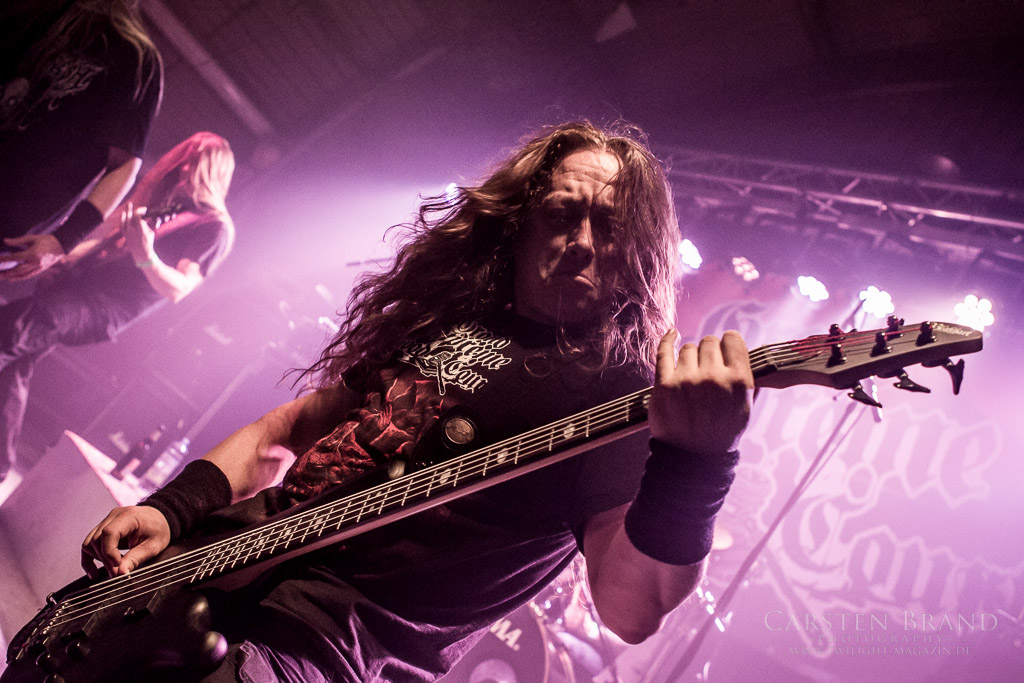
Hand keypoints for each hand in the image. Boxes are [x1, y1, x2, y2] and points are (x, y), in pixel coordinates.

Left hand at [0, 234, 64, 280]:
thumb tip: (5, 241)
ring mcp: (39, 267)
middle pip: (18, 270)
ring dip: (11, 277)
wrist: (61, 245)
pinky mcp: (41, 270)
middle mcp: (36, 262)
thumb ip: (18, 241)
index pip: (16, 257)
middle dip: (6, 272)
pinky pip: (29, 275)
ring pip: (23, 275)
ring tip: (2, 277)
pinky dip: (19, 278)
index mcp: (33, 253)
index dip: (5, 259)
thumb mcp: (32, 238)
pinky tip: (12, 278)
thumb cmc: (46, 240)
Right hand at [81, 505, 171, 577]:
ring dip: (97, 560)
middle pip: (97, 539)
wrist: (160, 519)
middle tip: (116, 574)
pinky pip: (89, 544)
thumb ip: (136, 559)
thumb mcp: (153, 546)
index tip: (117, 566)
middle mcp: (114, 516)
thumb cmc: (158, 529)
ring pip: (90, 542)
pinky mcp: (103, 529)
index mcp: (128, 516)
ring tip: (111, 570)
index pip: (108, 533)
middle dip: (105, 560)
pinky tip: (93, 572)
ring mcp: (106, 521)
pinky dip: (90, 558)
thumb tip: (121, 573)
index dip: (109, 552)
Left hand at [120, 201, 155, 262]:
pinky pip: (121, 224)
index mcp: (140, 228)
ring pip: (124, 219)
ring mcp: (127, 232)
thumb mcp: (151, 233)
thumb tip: (141, 219)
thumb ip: (145, 225)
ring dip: (125, 212)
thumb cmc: (148, 242)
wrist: (142, 253)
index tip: (144, 209)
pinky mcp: (125, 234)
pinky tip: (123, 214)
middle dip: (130, 209)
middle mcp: (132, 229)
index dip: (140, 210)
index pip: (137, 216)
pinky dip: (122, 218)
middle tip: (131, 203)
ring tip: (126, 206)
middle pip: (130, 216)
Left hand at [648, 329, 753, 454]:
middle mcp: (714, 377)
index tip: (723, 350)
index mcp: (738, 381)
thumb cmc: (721, 433)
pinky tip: (671, 334)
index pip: (733, 339)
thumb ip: (744, 377)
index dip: (728, 343)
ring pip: (687, 348)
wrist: (693, 460)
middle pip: (709, 342)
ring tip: (691, 375)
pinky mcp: (663, 385)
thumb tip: (739, 351)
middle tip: (706, 368)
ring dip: (689, 357)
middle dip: (708, 352)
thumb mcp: (744, 407)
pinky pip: (664, 352)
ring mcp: (687, 380)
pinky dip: (667, 340)